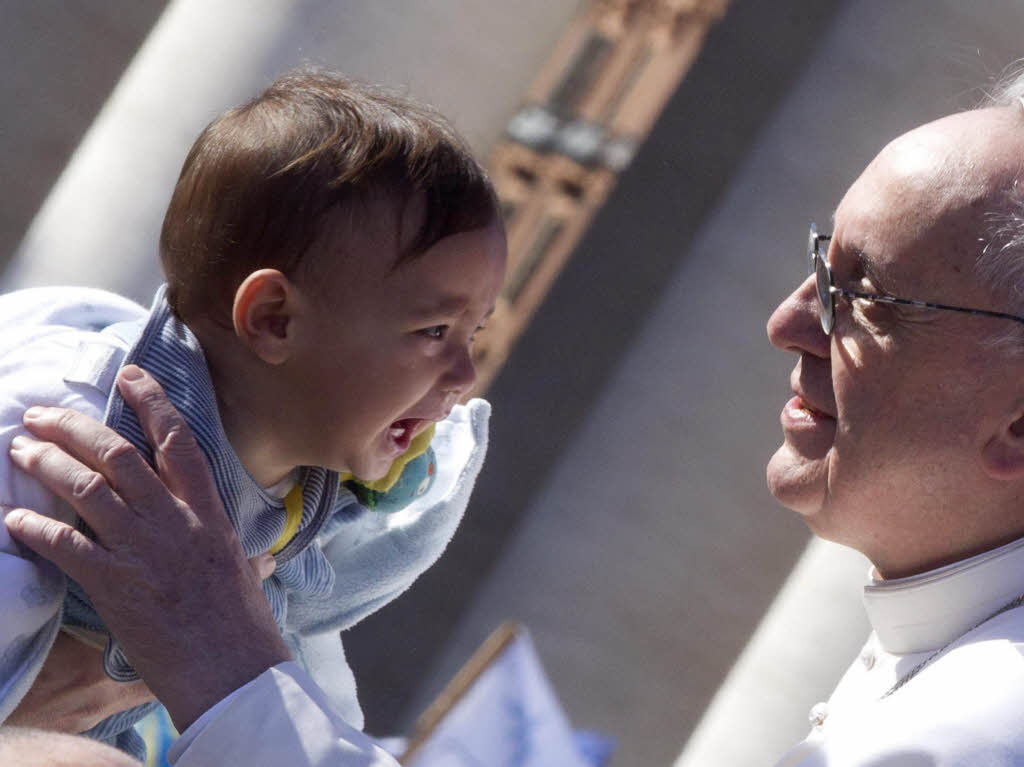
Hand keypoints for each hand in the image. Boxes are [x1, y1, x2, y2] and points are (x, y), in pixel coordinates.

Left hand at [4, 365, 290, 730]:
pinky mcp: (113, 583)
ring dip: (48, 462)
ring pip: (88, 487)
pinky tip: (15, 518)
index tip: (129, 377)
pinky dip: (36, 527)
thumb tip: (259, 560)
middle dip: (74, 427)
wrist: (231, 669)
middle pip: (118, 454)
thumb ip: (244, 556)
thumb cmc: (242, 625)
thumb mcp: (245, 574)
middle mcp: (174, 520)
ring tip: (20, 449)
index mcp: (207, 512)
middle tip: (41, 415)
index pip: (177, 441)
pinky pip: (64, 544)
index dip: (152, 402)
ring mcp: (142, 548)